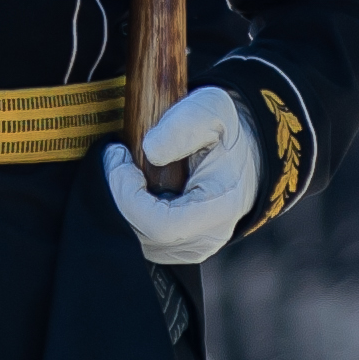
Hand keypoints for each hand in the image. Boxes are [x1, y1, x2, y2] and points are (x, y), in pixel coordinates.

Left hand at [104, 87, 261, 267]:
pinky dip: (128, 212)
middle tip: (117, 157)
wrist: (242, 158)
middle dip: (119, 195)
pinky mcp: (176, 249)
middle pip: (142, 236)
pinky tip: (133, 185)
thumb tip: (152, 151)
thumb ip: (185, 125)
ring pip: (137, 240)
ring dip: (121, 203)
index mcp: (219, 207)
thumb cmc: (224, 134)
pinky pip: (140, 239)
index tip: (119, 156)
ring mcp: (190, 248)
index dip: (128, 196)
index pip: (161, 225)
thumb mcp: (212, 110)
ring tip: (126, 168)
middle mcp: (205, 238)